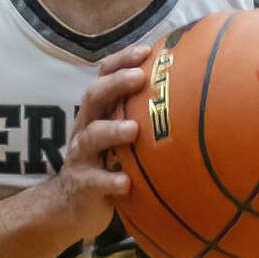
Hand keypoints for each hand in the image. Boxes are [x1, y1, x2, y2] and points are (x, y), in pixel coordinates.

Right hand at [46, 44, 150, 239]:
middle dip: (115, 84)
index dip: (122, 60)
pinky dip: (110, 182)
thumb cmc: (105, 165)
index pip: (103, 76)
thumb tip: (190, 97)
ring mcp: (82, 157)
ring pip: (92, 137)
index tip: (147, 50)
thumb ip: (140, 117)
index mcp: (97, 113)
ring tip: (133, 130)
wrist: (69, 207)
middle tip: (139, 78)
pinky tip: (126, 183)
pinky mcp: (83, 185)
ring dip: (112, 130)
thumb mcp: (117, 138)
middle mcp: (86, 128)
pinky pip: (95, 182)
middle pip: (93, 96)